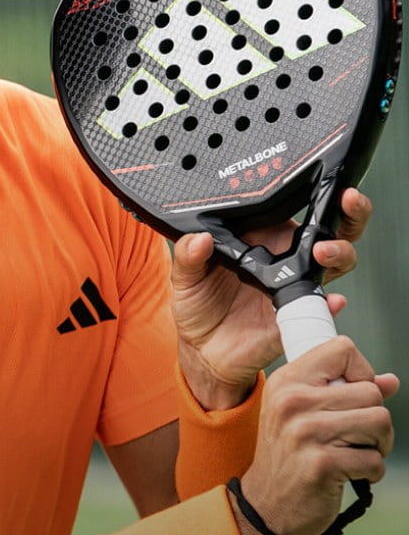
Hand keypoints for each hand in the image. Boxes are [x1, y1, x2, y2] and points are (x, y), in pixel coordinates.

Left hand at [172, 188, 371, 408]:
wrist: (203, 350)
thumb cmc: (198, 305)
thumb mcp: (184, 277)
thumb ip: (188, 256)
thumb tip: (200, 238)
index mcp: (261, 238)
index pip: (295, 208)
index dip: (316, 192)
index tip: (325, 184)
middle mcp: (285, 258)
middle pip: (331, 229)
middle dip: (349, 212)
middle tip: (344, 202)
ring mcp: (296, 285)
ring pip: (337, 262)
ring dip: (340, 252)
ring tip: (324, 251)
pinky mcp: (298, 315)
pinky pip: (323, 308)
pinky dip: (331, 303)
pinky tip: (330, 299)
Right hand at [236, 337, 397, 534]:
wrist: (266, 505)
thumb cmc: (288, 456)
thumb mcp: (302, 414)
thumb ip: (343, 393)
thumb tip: (390, 381)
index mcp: (286, 382)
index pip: (342, 350)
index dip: (360, 372)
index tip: (351, 396)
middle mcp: (292, 401)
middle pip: (371, 392)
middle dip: (374, 419)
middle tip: (355, 436)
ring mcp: (305, 432)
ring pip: (380, 421)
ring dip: (378, 445)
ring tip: (355, 453)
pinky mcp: (321, 464)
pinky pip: (375, 460)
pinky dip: (371, 472)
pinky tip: (348, 474)